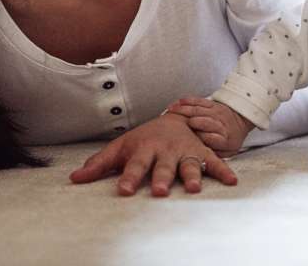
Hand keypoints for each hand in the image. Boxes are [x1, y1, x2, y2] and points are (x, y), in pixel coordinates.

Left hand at [69, 113, 236, 195]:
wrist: (174, 117)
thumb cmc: (143, 138)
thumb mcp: (121, 147)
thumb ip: (100, 163)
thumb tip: (74, 178)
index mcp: (145, 149)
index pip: (134, 165)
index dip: (129, 178)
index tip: (125, 190)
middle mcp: (166, 151)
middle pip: (163, 167)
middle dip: (163, 178)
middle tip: (160, 191)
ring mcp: (185, 152)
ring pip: (189, 165)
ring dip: (192, 176)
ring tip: (194, 189)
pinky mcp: (201, 153)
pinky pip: (214, 162)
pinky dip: (223, 170)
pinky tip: (232, 181)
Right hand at [163, 97, 254, 156]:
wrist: (239, 122)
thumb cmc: (228, 140)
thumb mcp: (226, 152)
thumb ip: (215, 156)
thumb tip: (201, 162)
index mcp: (225, 139)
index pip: (214, 138)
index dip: (205, 137)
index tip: (195, 139)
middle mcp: (220, 123)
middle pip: (208, 121)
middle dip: (198, 122)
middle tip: (188, 123)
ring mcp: (216, 111)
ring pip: (200, 109)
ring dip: (186, 110)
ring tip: (173, 111)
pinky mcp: (211, 103)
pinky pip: (199, 100)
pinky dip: (187, 101)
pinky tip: (177, 103)